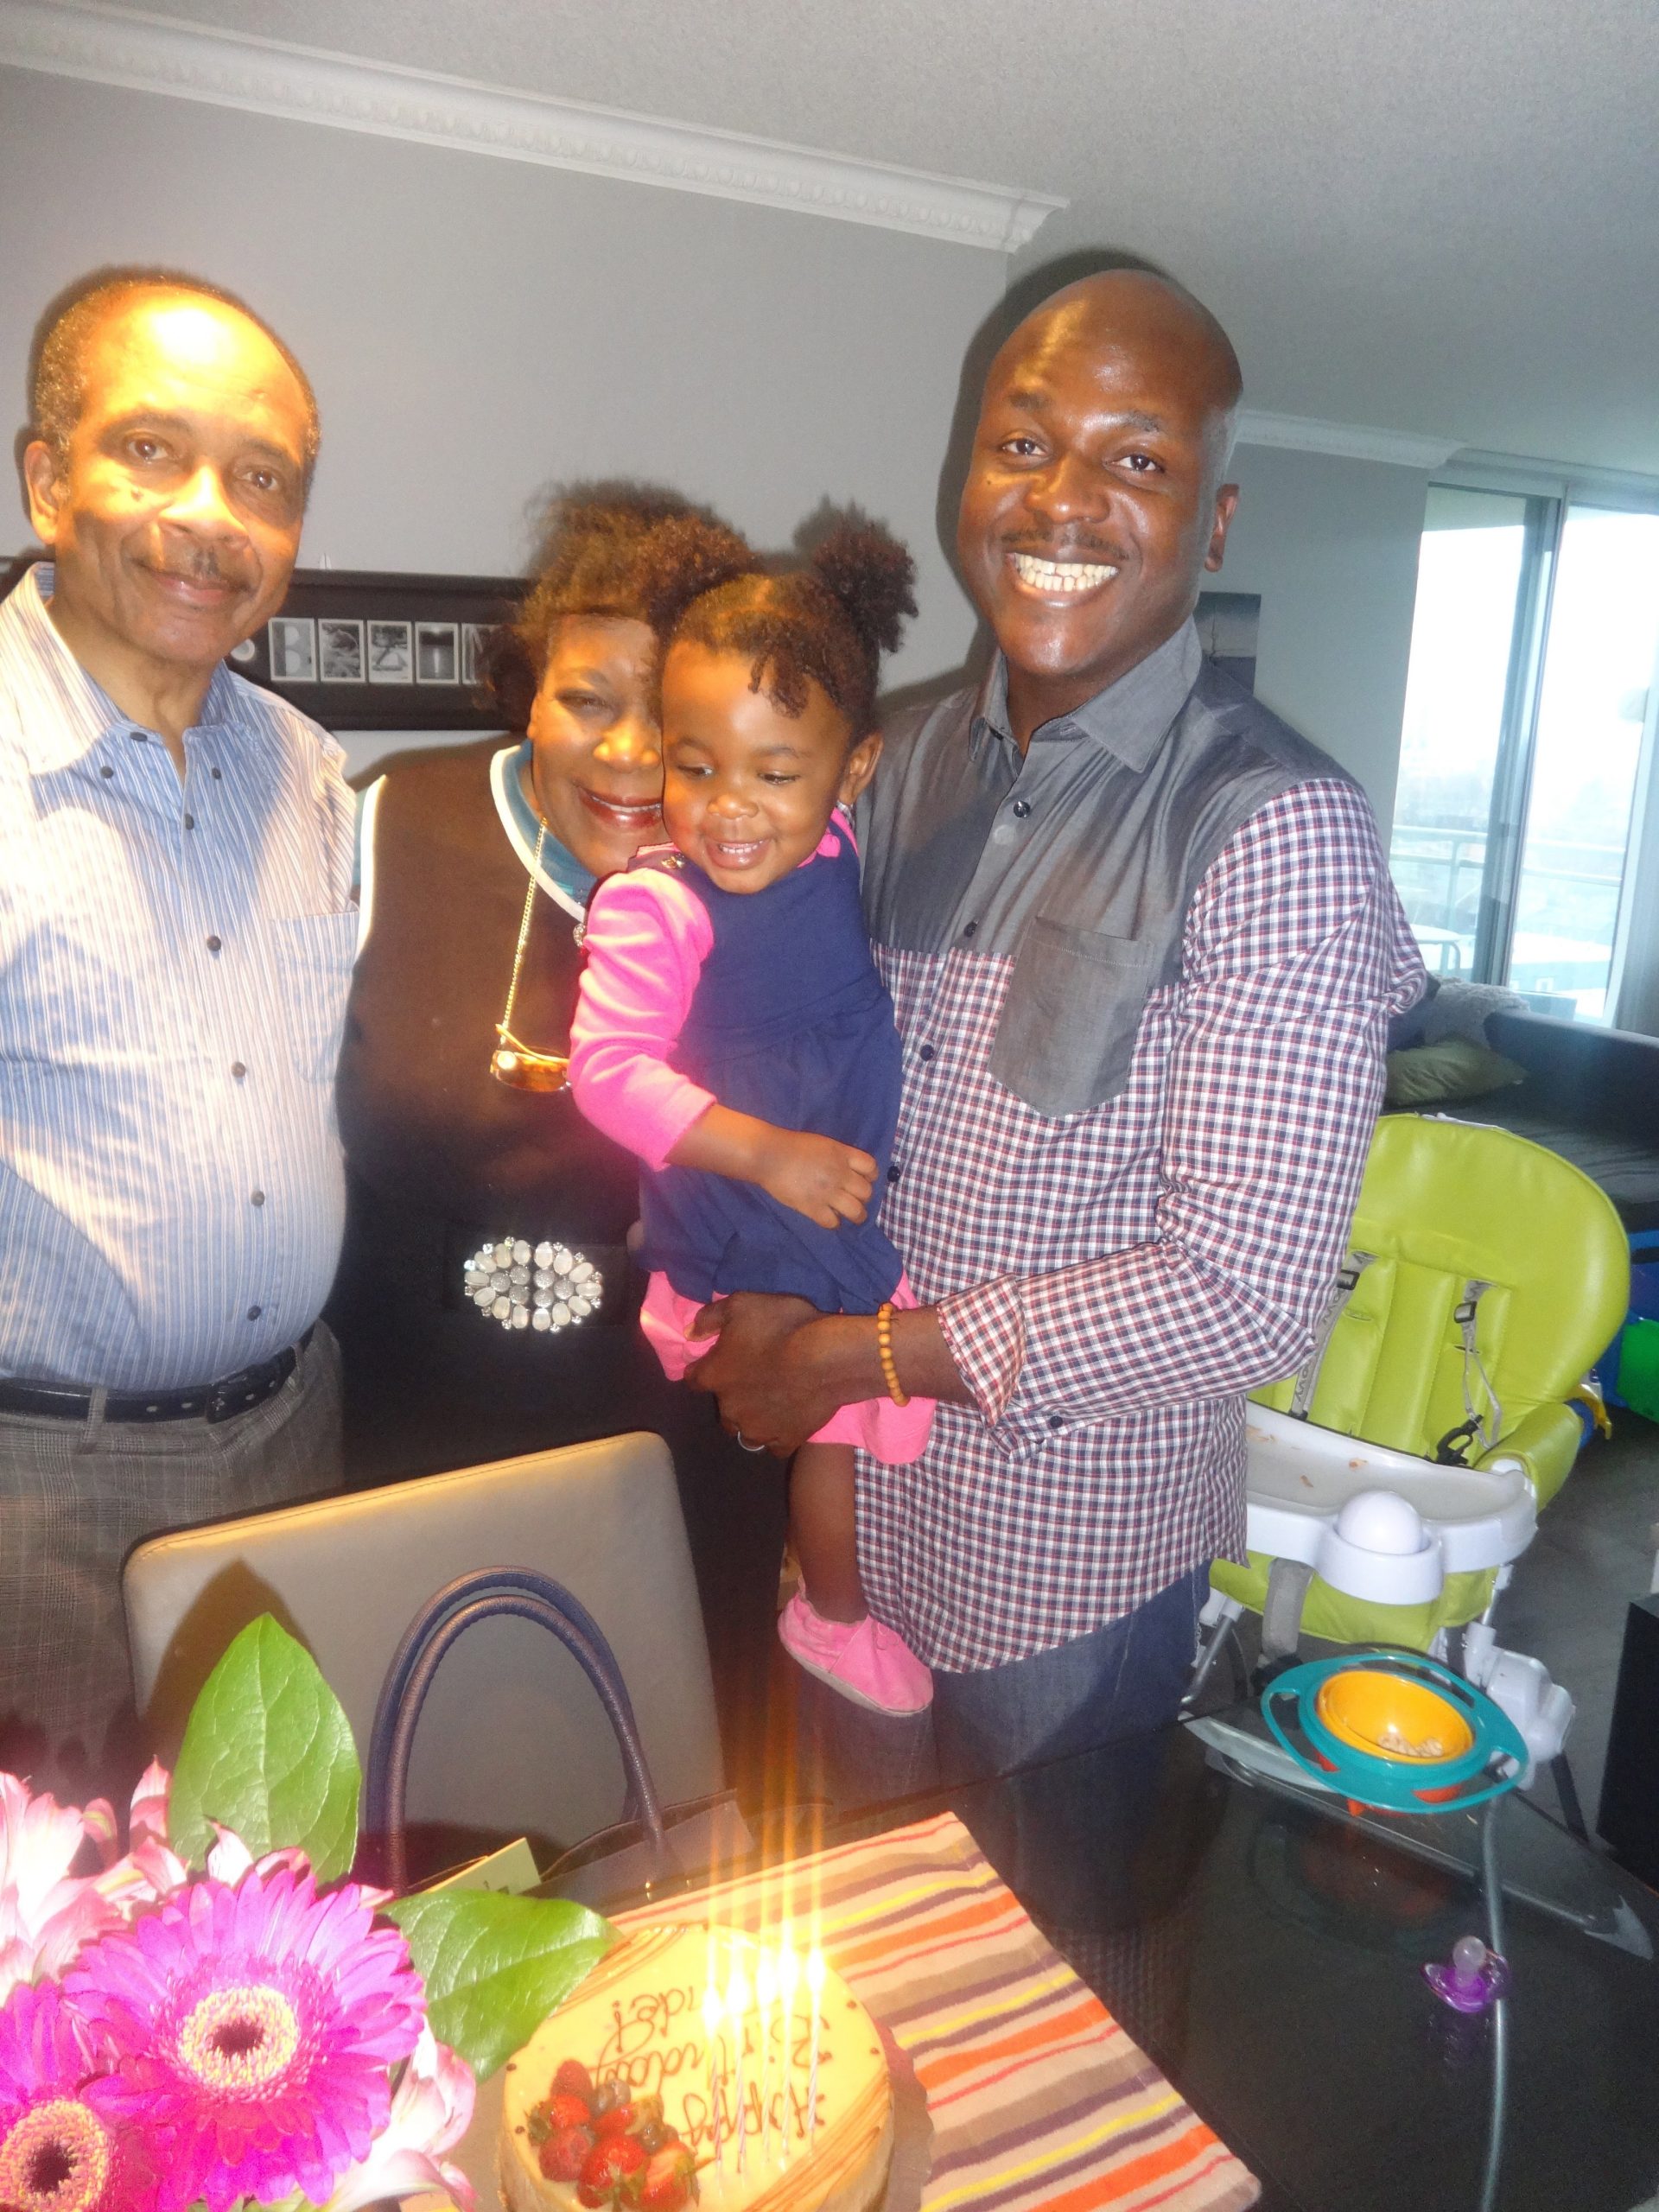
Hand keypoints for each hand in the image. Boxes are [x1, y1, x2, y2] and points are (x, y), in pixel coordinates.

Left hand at [686, 1292, 851, 1454]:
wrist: (827, 1358)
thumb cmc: (783, 1326)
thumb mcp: (741, 1304)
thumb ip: (710, 1318)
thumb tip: (690, 1333)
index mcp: (714, 1375)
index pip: (694, 1379)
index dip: (704, 1369)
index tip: (719, 1362)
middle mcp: (729, 1408)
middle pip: (723, 1409)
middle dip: (734, 1397)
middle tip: (755, 1380)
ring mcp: (758, 1429)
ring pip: (746, 1432)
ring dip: (753, 1420)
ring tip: (772, 1405)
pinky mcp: (786, 1441)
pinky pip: (775, 1445)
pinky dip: (779, 1435)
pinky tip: (790, 1421)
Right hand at [755, 1130, 876, 1228]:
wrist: (769, 1155)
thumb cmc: (792, 1145)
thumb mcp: (823, 1144)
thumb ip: (838, 1156)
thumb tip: (848, 1169)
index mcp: (842, 1155)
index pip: (871, 1167)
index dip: (871, 1176)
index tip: (864, 1179)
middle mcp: (840, 1174)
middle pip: (866, 1192)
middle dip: (863, 1197)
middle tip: (854, 1198)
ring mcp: (828, 1193)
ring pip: (856, 1211)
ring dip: (856, 1215)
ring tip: (851, 1216)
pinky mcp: (813, 1208)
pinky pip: (833, 1222)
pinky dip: (834, 1223)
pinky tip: (830, 1219)